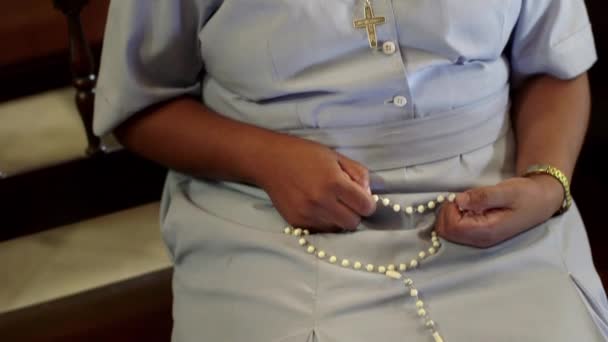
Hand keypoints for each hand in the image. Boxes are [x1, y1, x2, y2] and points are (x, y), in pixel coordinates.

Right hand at [254, 136, 375, 232]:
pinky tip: (317, 208)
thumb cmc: (305, 154)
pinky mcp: (297, 223)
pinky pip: (320, 231)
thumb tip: (367, 195)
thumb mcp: (336, 157)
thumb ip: (358, 174)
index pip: (365, 207)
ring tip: (330, 204)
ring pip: (337, 229)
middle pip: (353, 223)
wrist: (270, 161)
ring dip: (339, 219)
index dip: (367, 203)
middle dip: (354, 213)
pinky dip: (324, 222)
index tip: (361, 197)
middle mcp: (321, 202)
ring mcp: (307, 215)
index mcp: (334, 183)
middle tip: (346, 201)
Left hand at [436, 175, 563, 247]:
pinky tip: (468, 208)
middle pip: (446, 232)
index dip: (449, 209)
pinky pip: (455, 229)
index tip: (460, 196)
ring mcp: (479, 239)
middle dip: (446, 212)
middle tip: (461, 198)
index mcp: (487, 231)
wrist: (541, 201)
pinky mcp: (478, 235)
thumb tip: (459, 200)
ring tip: (466, 202)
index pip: (452, 226)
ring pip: (448, 232)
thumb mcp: (507, 191)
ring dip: (449, 214)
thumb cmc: (526, 195)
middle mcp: (480, 239)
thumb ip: (483, 196)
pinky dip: (454, 217)